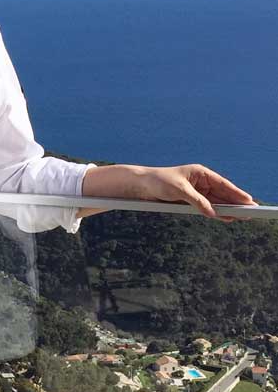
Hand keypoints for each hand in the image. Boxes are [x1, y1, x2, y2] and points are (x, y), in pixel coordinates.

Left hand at [136, 164, 254, 219]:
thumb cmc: (158, 181)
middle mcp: (200, 182)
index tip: (248, 200)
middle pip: (222, 194)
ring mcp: (196, 192)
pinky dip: (215, 213)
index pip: (222, 183)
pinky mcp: (189, 201)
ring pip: (216, 202)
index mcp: (200, 173)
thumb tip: (212, 212)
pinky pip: (206, 208)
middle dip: (235, 203)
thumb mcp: (179, 190)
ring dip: (227, 210)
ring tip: (242, 217)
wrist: (140, 186)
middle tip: (250, 212)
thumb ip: (197, 201)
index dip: (236, 192)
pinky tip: (225, 218)